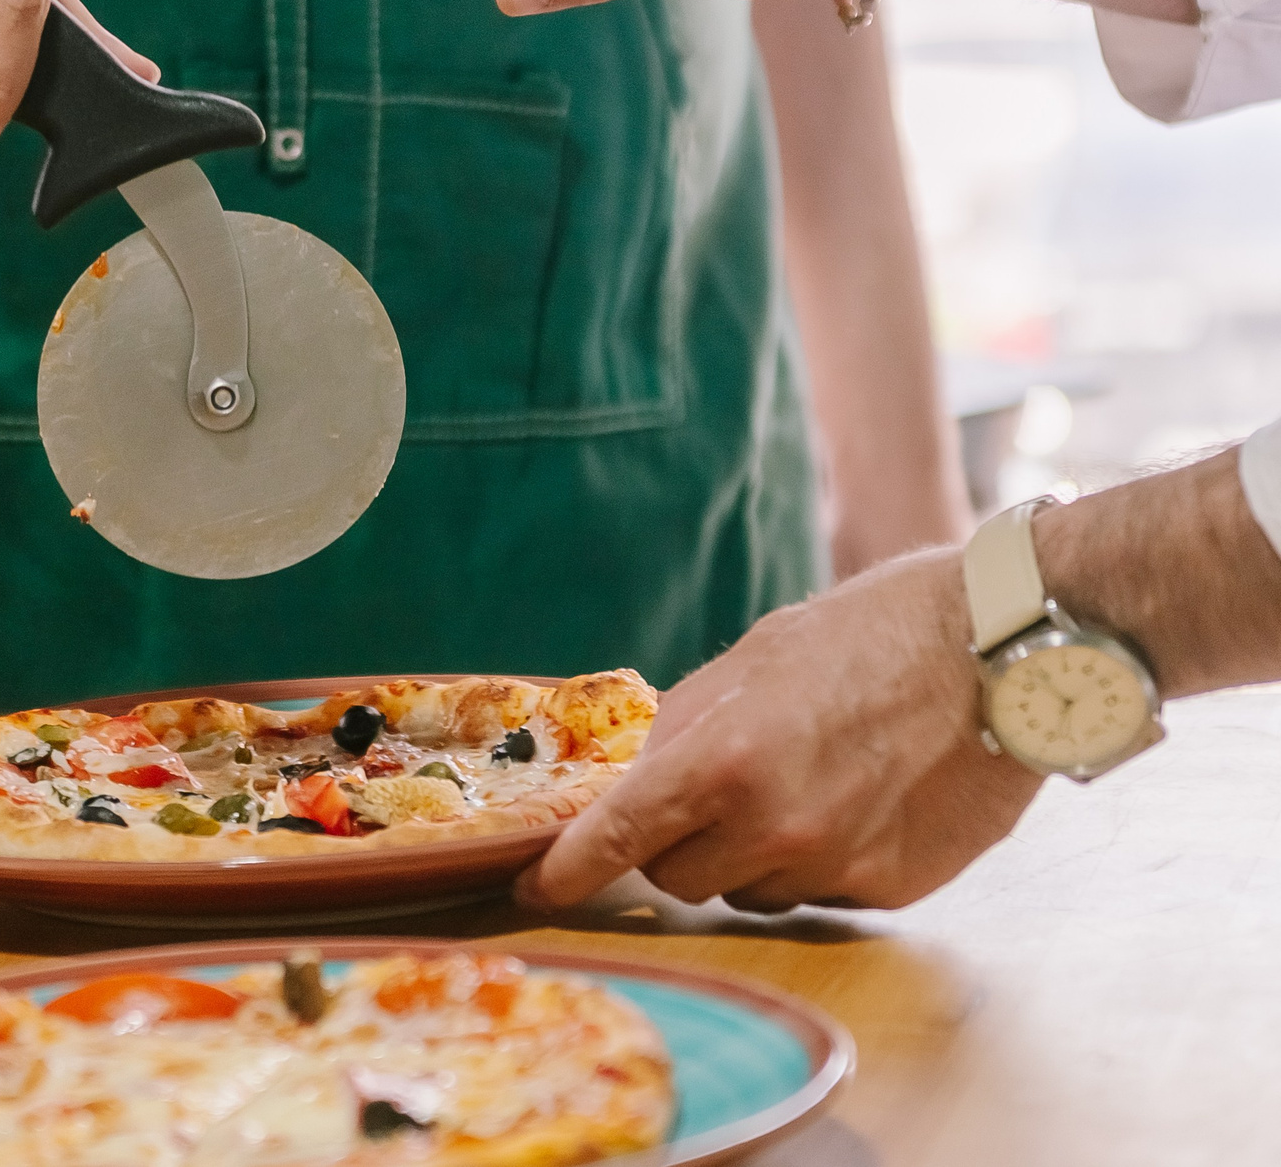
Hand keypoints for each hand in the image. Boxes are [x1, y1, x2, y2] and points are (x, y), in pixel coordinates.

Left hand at [520, 548, 1042, 912]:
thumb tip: (625, 781)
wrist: (997, 651)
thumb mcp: (747, 664)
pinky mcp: (890, 890)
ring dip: (751, 855)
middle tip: (711, 793)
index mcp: (723, 761)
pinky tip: (854, 802)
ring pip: (750, 891)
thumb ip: (680, 731)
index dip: (567, 871)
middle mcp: (775, 828)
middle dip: (676, 844)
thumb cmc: (864, 638)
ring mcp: (835, 867)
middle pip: (678, 877)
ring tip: (802, 782)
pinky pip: (818, 894)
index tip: (534, 890)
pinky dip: (816, 861)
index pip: (617, 839)